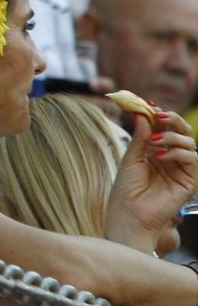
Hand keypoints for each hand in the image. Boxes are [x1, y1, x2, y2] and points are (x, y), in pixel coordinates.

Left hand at [105, 108, 196, 253]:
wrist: (128, 214)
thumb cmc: (126, 189)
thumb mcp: (131, 157)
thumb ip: (140, 136)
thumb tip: (143, 112)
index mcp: (157, 152)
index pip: (165, 128)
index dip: (159, 115)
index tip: (147, 103)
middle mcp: (172, 160)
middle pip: (182, 132)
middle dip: (172, 119)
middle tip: (158, 114)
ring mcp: (181, 171)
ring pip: (190, 143)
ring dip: (171, 136)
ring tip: (153, 142)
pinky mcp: (189, 183)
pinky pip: (193, 160)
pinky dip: (177, 153)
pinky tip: (160, 156)